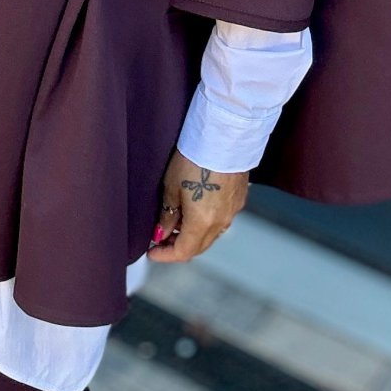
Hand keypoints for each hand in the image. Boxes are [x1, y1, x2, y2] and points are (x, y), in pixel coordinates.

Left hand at [146, 148, 248, 262]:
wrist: (223, 136)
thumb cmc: (194, 157)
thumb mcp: (171, 187)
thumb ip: (167, 215)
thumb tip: (161, 232)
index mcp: (202, 223)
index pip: (183, 252)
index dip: (165, 255)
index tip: (152, 251)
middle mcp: (221, 222)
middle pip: (199, 246)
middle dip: (179, 247)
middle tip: (161, 240)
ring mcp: (232, 211)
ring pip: (211, 234)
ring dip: (193, 235)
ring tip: (176, 222)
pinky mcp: (239, 198)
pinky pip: (221, 220)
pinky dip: (206, 222)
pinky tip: (195, 210)